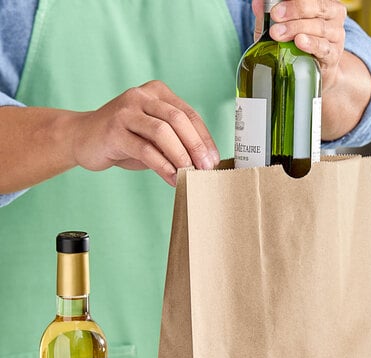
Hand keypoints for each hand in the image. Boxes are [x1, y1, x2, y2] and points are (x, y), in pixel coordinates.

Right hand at [72, 80, 218, 185]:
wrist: (82, 138)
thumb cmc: (125, 139)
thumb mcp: (154, 136)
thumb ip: (176, 142)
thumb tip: (204, 162)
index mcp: (157, 93)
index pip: (189, 114)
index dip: (204, 138)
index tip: (214, 160)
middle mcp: (141, 96)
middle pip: (178, 119)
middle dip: (196, 146)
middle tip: (206, 168)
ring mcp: (125, 111)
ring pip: (162, 132)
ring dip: (180, 155)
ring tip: (189, 173)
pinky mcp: (113, 130)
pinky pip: (144, 148)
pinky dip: (162, 165)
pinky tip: (171, 177)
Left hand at [252, 0, 346, 90]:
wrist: (317, 70)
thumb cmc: (299, 44)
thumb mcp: (284, 27)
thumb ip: (270, 15)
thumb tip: (257, 3)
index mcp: (323, 3)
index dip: (294, 0)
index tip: (275, 7)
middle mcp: (333, 16)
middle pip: (317, 6)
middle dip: (294, 10)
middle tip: (275, 17)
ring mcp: (336, 36)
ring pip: (319, 27)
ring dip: (297, 28)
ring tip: (279, 33)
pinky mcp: (333, 56)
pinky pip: (324, 48)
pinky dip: (311, 44)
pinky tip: (300, 42)